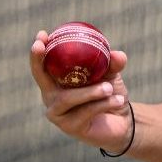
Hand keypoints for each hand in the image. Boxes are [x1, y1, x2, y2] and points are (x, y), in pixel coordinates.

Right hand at [30, 30, 134, 152]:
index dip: (38, 50)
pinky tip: (118, 100)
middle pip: (40, 77)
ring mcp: (58, 114)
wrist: (122, 122)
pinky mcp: (69, 127)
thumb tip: (117, 54)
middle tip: (43, 46)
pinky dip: (102, 104)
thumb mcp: (112, 75)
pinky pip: (84, 112)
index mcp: (57, 81)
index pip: (43, 64)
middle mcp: (52, 96)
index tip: (42, 34)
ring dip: (90, 91)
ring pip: (67, 97)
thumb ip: (113, 64)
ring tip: (109, 88)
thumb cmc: (110, 94)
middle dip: (39, 60)